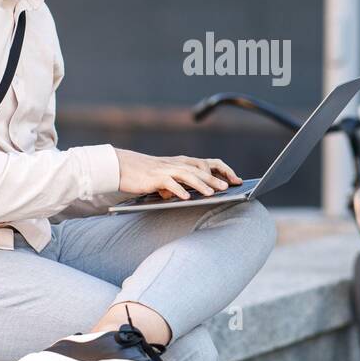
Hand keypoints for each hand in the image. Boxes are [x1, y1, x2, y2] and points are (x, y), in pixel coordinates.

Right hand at [113, 149, 240, 200]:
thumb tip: (190, 195)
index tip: (236, 181)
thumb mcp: (168, 176)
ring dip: (201, 184)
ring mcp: (166, 169)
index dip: (224, 171)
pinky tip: (186, 198)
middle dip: (215, 179)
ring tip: (211, 194)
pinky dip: (179, 190)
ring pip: (188, 175)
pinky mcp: (155, 177)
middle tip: (227, 188)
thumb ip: (181, 183)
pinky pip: (170, 183)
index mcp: (183, 162)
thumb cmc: (147, 174)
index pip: (208, 163)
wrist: (123, 167)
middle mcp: (177, 163)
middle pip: (201, 169)